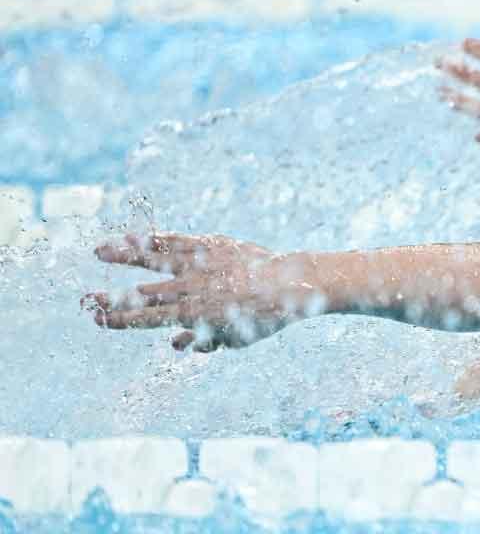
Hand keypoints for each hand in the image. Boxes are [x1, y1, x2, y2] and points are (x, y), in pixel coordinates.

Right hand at [87, 233, 317, 350]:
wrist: (291, 284)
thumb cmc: (264, 316)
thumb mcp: (234, 339)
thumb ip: (203, 341)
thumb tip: (176, 344)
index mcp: (195, 315)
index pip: (148, 320)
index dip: (120, 321)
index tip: (98, 320)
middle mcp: (193, 289)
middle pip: (145, 294)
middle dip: (115, 299)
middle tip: (88, 299)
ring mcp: (201, 264)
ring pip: (156, 260)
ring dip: (126, 256)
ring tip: (100, 252)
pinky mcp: (211, 245)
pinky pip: (178, 241)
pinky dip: (155, 239)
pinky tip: (134, 235)